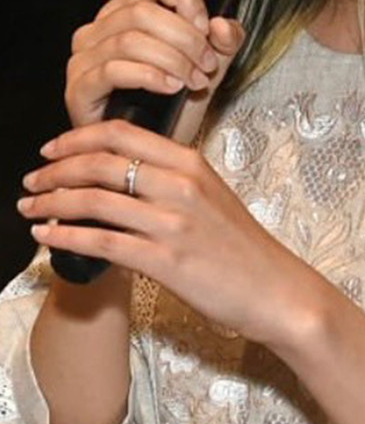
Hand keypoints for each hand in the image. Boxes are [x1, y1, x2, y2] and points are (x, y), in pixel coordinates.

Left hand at [19, 120, 314, 343]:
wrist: (275, 289)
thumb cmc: (241, 247)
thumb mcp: (211, 196)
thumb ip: (172, 180)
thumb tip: (123, 175)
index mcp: (191, 163)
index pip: (123, 133)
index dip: (78, 137)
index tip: (53, 148)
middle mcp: (181, 185)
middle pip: (102, 162)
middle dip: (56, 169)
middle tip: (32, 180)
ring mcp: (173, 222)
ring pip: (96, 200)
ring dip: (53, 202)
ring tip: (31, 207)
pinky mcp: (166, 260)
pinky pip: (104, 241)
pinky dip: (68, 236)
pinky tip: (48, 237)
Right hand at [65, 0, 244, 134]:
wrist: (152, 150)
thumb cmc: (174, 104)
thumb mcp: (212, 64)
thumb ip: (225, 40)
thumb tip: (222, 26)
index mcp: (127, 10)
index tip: (206, 25)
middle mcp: (100, 29)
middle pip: (142, 12)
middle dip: (185, 38)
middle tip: (207, 62)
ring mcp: (85, 58)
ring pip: (130, 40)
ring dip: (173, 60)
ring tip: (195, 79)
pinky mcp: (79, 89)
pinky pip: (113, 71)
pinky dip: (149, 77)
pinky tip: (171, 87)